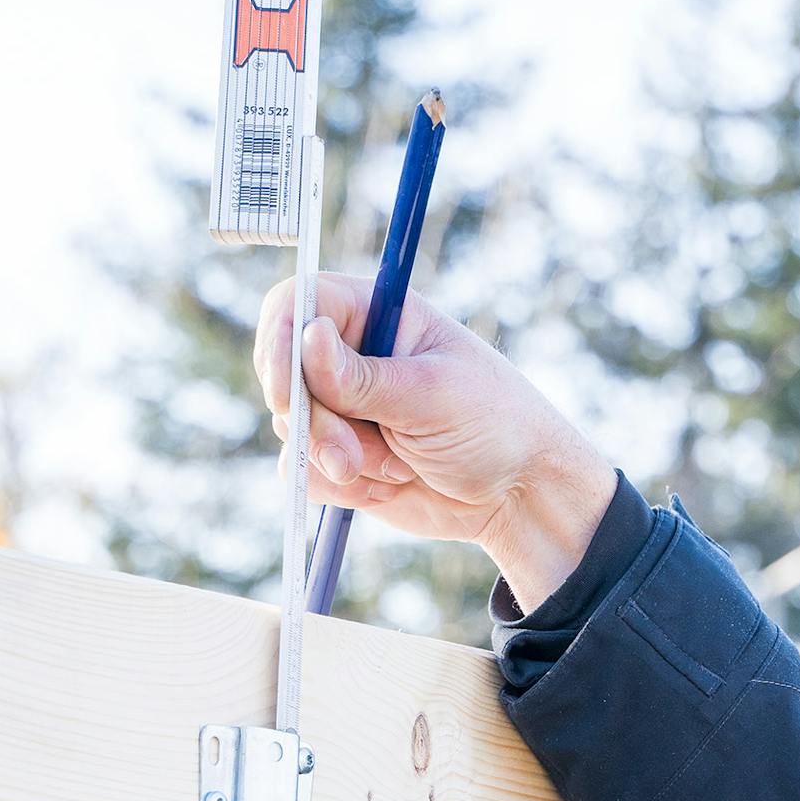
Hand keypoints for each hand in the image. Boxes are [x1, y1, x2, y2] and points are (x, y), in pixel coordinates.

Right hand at [253, 273, 616, 608]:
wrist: (518, 497)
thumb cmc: (495, 429)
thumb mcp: (434, 397)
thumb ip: (365, 377)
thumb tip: (306, 337)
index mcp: (378, 316)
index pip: (299, 303)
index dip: (281, 344)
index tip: (287, 394)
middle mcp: (352, 356)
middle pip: (285, 372)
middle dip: (313, 422)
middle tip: (350, 457)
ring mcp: (343, 408)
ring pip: (292, 428)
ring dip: (337, 459)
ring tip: (398, 469)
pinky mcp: (342, 456)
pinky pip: (305, 472)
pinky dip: (340, 488)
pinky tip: (388, 488)